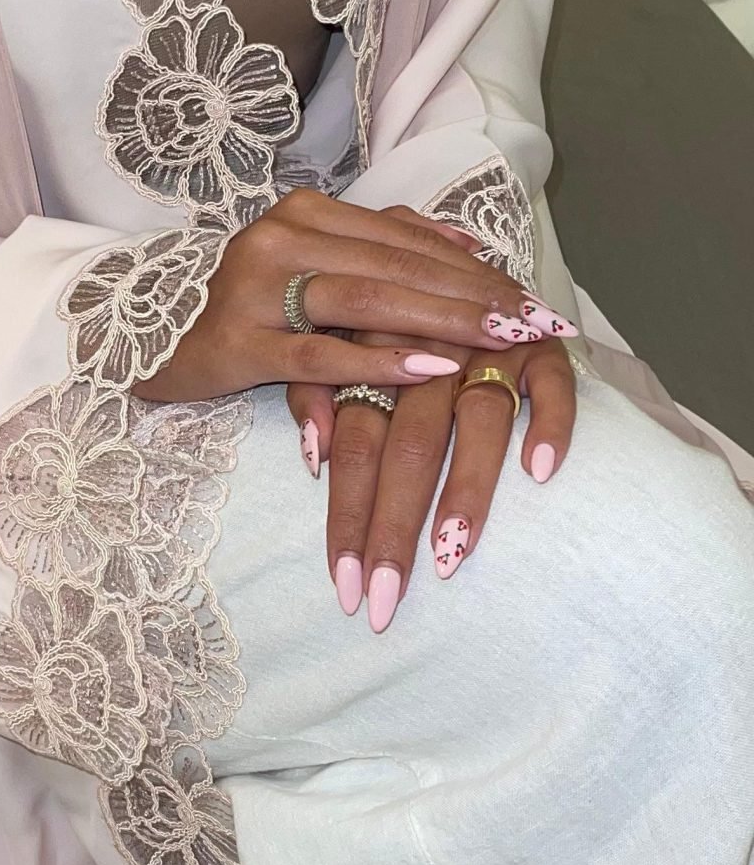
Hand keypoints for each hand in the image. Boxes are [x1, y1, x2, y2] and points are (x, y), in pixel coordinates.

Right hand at [134, 189, 575, 406]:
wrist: (141, 338)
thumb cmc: (240, 308)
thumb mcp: (311, 265)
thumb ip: (384, 247)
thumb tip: (471, 244)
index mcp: (308, 213)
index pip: (411, 240)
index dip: (479, 271)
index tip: (536, 302)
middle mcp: (282, 237)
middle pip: (400, 267)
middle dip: (477, 298)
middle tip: (538, 325)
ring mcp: (256, 287)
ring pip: (369, 300)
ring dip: (444, 320)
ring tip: (503, 341)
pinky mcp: (238, 342)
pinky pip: (321, 351)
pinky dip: (381, 360)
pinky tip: (433, 368)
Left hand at [287, 216, 577, 627]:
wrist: (461, 263)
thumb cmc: (387, 319)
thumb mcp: (335, 345)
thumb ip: (313, 394)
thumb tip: (309, 456)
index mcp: (372, 357)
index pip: (355, 447)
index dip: (346, 516)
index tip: (344, 586)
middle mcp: (429, 354)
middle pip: (407, 447)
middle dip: (393, 528)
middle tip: (385, 601)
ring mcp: (490, 348)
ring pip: (476, 422)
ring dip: (465, 490)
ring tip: (449, 555)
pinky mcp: (544, 345)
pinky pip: (554, 385)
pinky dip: (549, 422)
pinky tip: (540, 471)